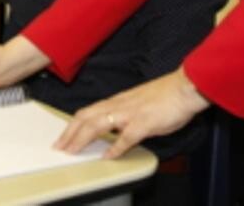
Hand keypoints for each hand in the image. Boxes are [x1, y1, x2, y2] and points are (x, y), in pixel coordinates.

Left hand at [56, 68, 209, 158]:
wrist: (185, 87)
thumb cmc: (167, 95)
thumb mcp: (140, 104)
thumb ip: (127, 115)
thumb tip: (118, 129)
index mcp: (119, 101)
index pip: (88, 112)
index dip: (73, 125)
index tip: (63, 138)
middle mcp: (120, 105)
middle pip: (86, 118)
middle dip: (69, 133)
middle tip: (58, 147)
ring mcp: (130, 113)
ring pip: (98, 124)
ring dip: (82, 139)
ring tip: (71, 151)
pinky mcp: (144, 123)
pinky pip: (126, 137)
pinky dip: (114, 148)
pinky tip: (107, 157)